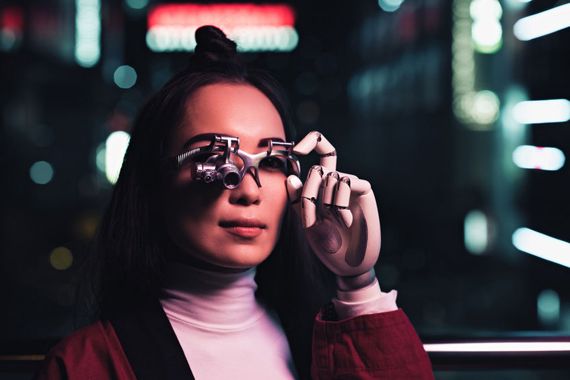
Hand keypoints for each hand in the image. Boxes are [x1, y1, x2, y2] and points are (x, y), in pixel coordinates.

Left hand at [286, 131, 380, 289]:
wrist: (348, 265)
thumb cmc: (327, 245)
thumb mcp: (308, 221)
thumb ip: (298, 201)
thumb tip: (291, 177)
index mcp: (324, 185)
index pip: (321, 154)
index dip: (311, 142)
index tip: (296, 150)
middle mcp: (340, 181)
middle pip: (319, 166)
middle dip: (308, 193)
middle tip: (309, 220)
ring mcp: (353, 185)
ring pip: (330, 177)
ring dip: (323, 203)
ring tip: (330, 224)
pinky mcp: (365, 191)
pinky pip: (345, 183)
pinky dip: (339, 205)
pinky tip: (345, 223)